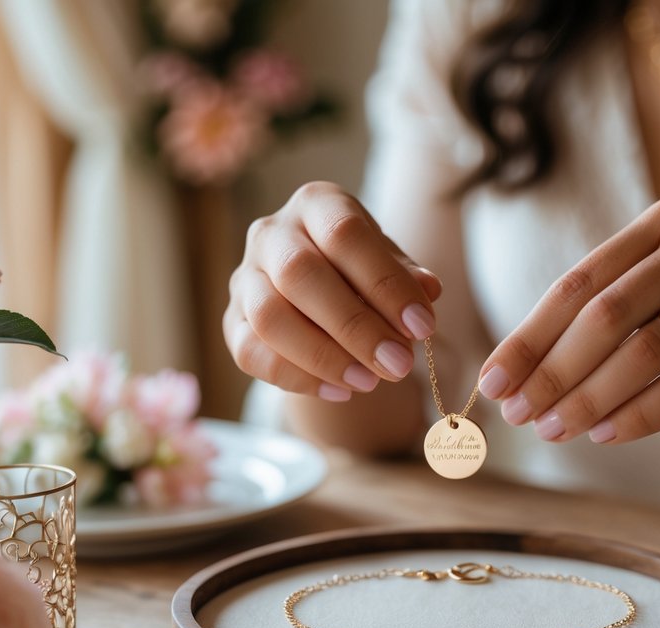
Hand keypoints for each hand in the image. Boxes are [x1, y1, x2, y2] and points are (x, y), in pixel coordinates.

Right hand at [224, 182, 441, 401]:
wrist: (322, 288)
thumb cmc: (361, 269)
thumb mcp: (390, 263)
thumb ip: (407, 276)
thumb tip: (427, 290)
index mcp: (316, 204)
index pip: (345, 234)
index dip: (385, 282)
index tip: (422, 327)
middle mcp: (271, 233)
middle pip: (299, 274)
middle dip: (355, 326)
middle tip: (399, 365)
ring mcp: (245, 277)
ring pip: (268, 317)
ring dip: (323, 356)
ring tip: (371, 382)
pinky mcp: (232, 322)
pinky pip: (251, 354)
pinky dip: (298, 378)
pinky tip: (341, 392)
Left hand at [477, 196, 659, 443]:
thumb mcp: (659, 289)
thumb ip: (599, 315)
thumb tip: (513, 376)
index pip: (578, 284)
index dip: (528, 337)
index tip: (491, 382)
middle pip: (605, 316)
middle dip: (550, 372)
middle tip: (516, 415)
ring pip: (642, 352)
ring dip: (587, 398)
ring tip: (553, 430)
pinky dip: (637, 416)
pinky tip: (603, 435)